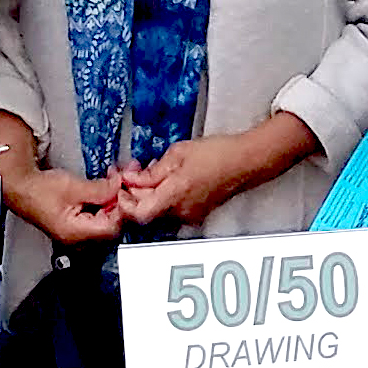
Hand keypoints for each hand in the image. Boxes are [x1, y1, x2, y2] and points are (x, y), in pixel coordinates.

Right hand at [6, 162, 122, 245]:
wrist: (21, 188)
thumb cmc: (38, 190)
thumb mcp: (74, 187)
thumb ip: (100, 189)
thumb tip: (118, 187)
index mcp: (75, 233)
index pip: (111, 227)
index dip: (121, 208)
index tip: (124, 192)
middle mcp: (77, 240)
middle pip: (110, 227)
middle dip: (118, 204)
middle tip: (120, 186)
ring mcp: (77, 235)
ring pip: (105, 222)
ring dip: (111, 203)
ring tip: (111, 185)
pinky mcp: (76, 227)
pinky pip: (96, 220)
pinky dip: (102, 205)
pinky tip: (103, 192)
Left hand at [120, 117, 314, 227]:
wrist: (246, 162)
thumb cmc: (217, 153)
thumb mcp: (178, 153)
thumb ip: (152, 171)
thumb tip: (131, 178)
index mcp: (175, 194)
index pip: (139, 213)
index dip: (125, 203)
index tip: (122, 187)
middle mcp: (182, 211)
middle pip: (146, 211)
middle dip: (134, 192)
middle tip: (131, 172)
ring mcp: (190, 215)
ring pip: (158, 209)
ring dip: (148, 194)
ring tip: (149, 171)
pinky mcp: (196, 213)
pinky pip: (171, 208)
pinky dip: (162, 195)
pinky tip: (166, 178)